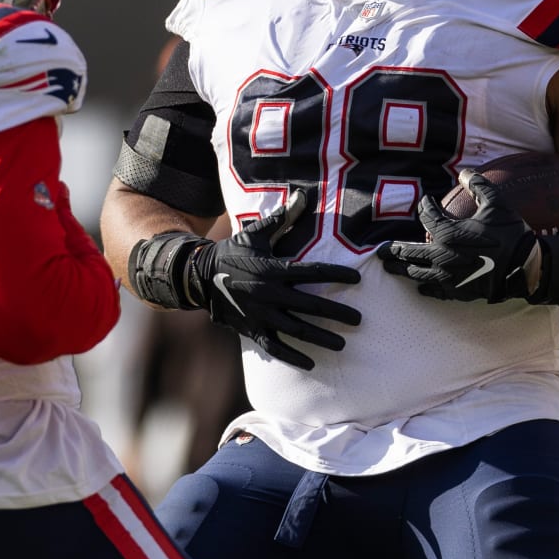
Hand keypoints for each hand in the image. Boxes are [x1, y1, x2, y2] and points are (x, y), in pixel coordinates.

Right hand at [187, 190, 361, 369]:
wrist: (200, 276)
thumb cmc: (233, 253)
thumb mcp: (256, 233)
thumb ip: (282, 218)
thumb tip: (303, 195)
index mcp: (273, 268)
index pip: (312, 272)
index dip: (337, 275)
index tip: (357, 280)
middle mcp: (269, 293)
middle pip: (309, 305)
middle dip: (336, 313)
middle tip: (358, 321)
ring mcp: (260, 314)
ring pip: (296, 329)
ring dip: (320, 337)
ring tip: (341, 345)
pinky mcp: (251, 329)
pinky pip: (274, 347)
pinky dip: (292, 356)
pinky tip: (311, 363)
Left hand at [376, 170, 541, 302]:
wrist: (526, 269)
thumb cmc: (511, 235)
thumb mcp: (497, 204)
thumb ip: (478, 185)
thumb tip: (463, 171)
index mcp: (448, 233)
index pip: (427, 217)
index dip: (425, 206)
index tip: (425, 202)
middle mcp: (442, 256)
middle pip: (409, 252)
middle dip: (394, 250)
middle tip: (381, 251)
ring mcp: (448, 276)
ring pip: (417, 273)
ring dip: (402, 269)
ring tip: (391, 268)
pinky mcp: (457, 291)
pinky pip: (435, 290)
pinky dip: (425, 287)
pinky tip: (420, 286)